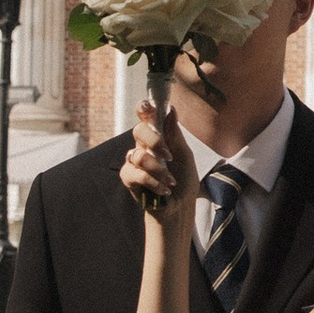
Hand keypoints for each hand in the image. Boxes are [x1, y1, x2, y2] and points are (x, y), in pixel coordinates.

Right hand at [120, 94, 197, 228]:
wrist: (179, 207)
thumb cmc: (183, 180)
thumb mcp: (184, 155)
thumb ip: (175, 134)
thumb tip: (171, 110)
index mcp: (157, 137)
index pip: (146, 117)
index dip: (144, 108)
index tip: (148, 105)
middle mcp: (143, 145)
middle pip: (138, 130)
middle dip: (155, 142)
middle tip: (169, 156)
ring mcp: (133, 161)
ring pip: (139, 155)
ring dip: (159, 170)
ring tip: (170, 181)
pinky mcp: (128, 177)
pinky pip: (136, 173)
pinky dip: (153, 182)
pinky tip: (163, 190)